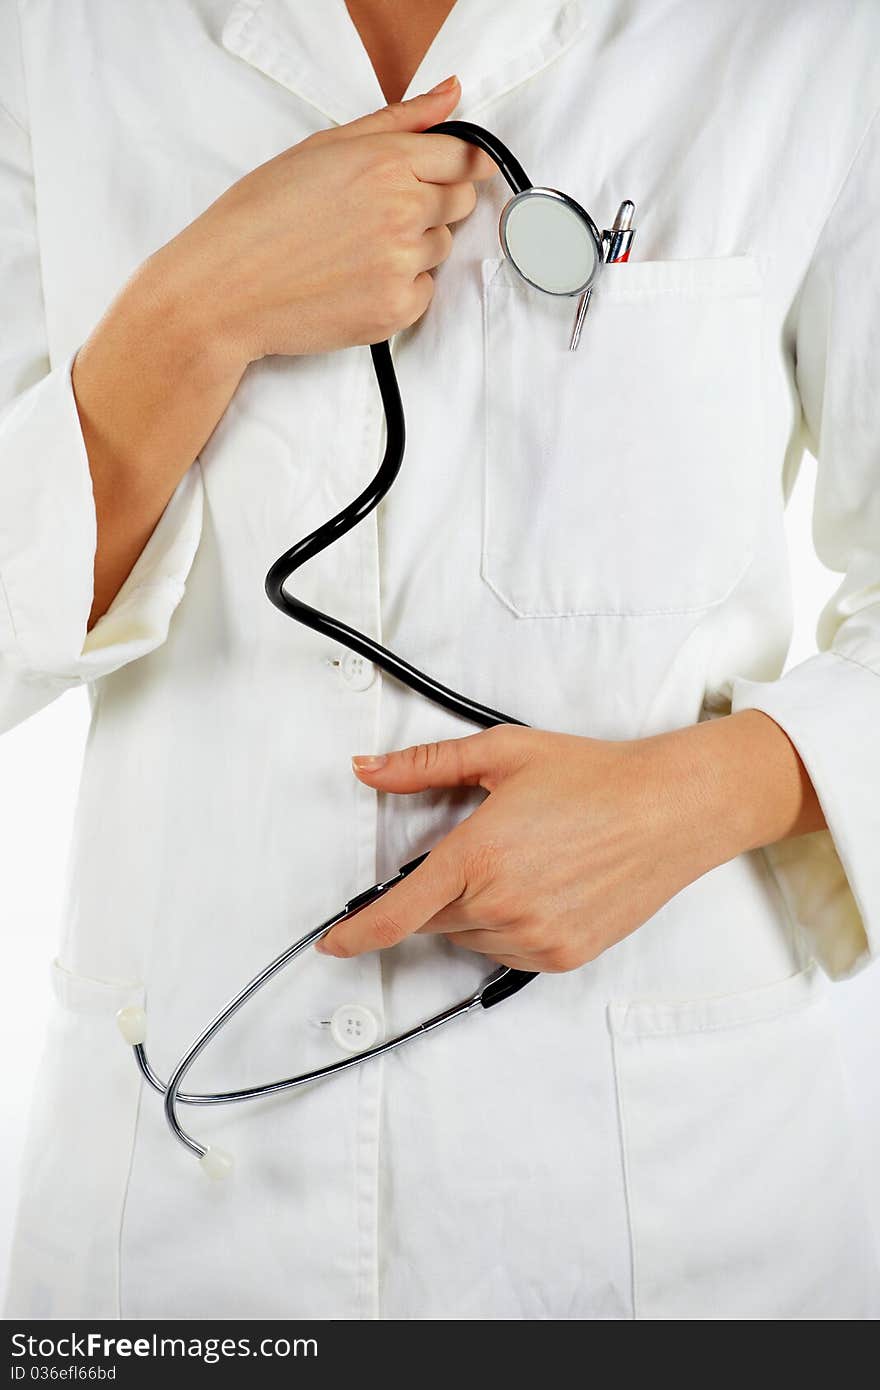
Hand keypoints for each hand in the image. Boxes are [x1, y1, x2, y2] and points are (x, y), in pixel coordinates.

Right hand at [146, 74, 494, 363]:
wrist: (226, 288)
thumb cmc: (262, 215)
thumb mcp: (324, 147)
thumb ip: (397, 121)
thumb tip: (452, 93)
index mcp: (386, 161)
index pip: (464, 158)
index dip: (457, 166)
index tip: (449, 174)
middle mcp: (402, 210)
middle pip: (460, 203)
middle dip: (432, 205)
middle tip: (379, 215)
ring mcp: (401, 263)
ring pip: (440, 249)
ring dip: (413, 248)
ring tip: (357, 250)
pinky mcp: (396, 309)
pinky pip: (424, 293)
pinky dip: (399, 289)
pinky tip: (356, 281)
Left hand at [316, 720, 765, 971]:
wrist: (669, 809)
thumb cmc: (594, 777)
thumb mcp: (502, 753)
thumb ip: (425, 765)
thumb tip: (367, 768)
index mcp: (477, 854)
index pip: (397, 912)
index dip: (356, 934)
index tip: (333, 945)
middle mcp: (502, 904)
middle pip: (432, 920)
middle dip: (438, 891)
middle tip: (485, 848)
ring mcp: (535, 935)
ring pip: (470, 938)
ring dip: (474, 910)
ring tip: (524, 861)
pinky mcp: (562, 955)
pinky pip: (508, 953)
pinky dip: (508, 927)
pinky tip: (542, 887)